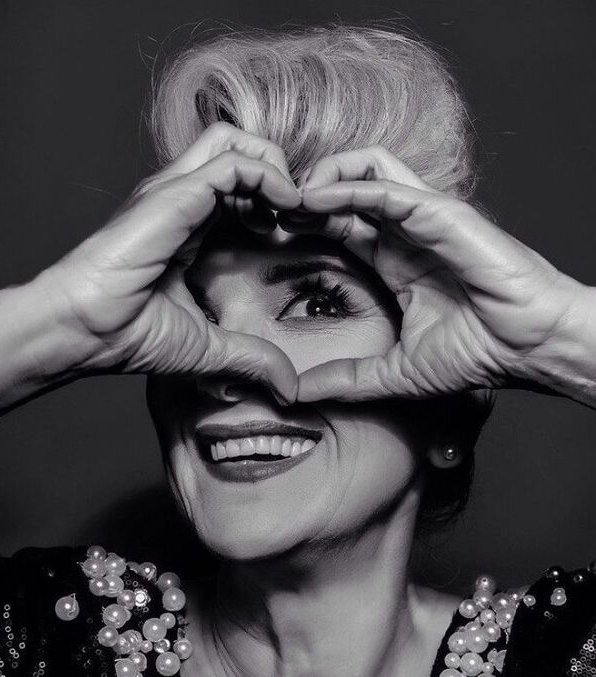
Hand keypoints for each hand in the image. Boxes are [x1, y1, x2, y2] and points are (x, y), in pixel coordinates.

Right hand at [36, 123, 300, 401]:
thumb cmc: (127, 334)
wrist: (84, 330)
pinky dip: (269, 177)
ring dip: (277, 169)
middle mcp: (183, 200)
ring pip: (237, 143)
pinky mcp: (175, 195)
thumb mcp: (208, 347)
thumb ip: (251, 358)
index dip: (275, 201)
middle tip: (298, 216)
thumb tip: (288, 387)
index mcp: (188, 225)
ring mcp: (177, 192)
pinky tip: (286, 207)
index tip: (294, 234)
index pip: (238, 186)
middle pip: (240, 149)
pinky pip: (234, 163)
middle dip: (280, 174)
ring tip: (293, 210)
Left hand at [290, 146, 589, 401]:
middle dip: (300, 196)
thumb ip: (345, 379)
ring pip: (363, 168)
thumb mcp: (393, 373)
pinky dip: (347, 186)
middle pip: (343, 190)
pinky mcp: (440, 212)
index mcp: (392, 260)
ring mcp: (422, 218)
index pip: (337, 225)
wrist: (528, 347)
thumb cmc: (476, 353)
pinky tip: (315, 201)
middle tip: (263, 211)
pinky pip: (386, 185)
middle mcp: (403, 232)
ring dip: (321, 178)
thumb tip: (296, 393)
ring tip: (287, 200)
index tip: (264, 237)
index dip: (300, 224)